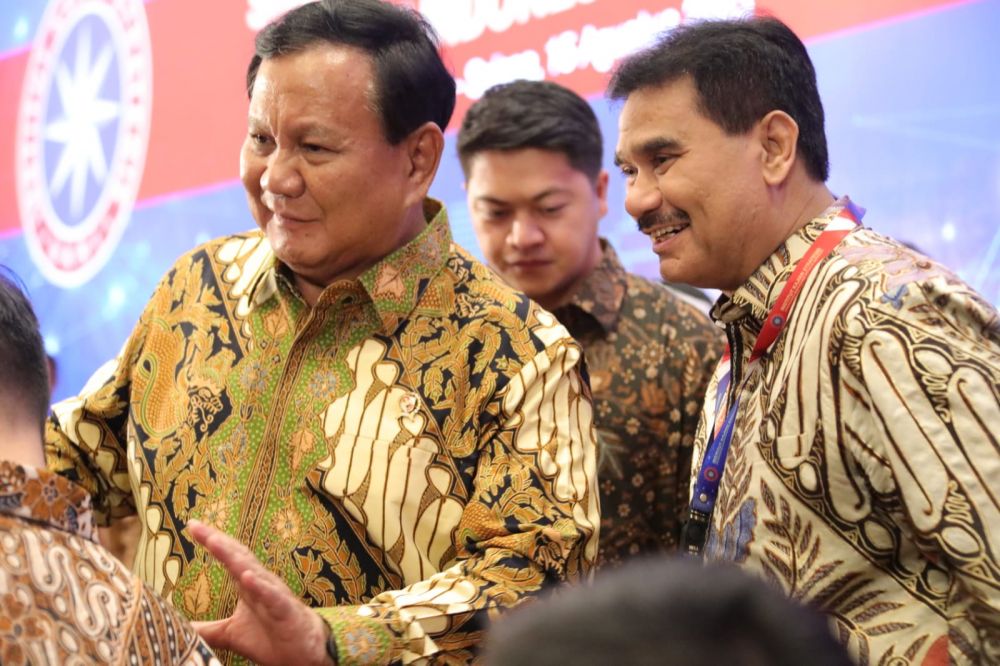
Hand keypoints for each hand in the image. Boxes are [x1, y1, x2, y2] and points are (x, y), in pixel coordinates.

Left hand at [186, 520, 333, 665]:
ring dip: (234, 557)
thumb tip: (179, 629)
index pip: (228, 557)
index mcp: (246, 585)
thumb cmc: (270, 637)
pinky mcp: (284, 611)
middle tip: (196, 525)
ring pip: (252, 571)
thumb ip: (206, 630)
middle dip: (217, 541)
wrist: (303, 652)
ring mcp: (273, 595)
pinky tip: (246, 577)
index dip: (211, 541)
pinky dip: (260, 586)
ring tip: (215, 542)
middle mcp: (259, 583)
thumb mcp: (230, 633)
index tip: (192, 525)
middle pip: (236, 556)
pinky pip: (272, 596)